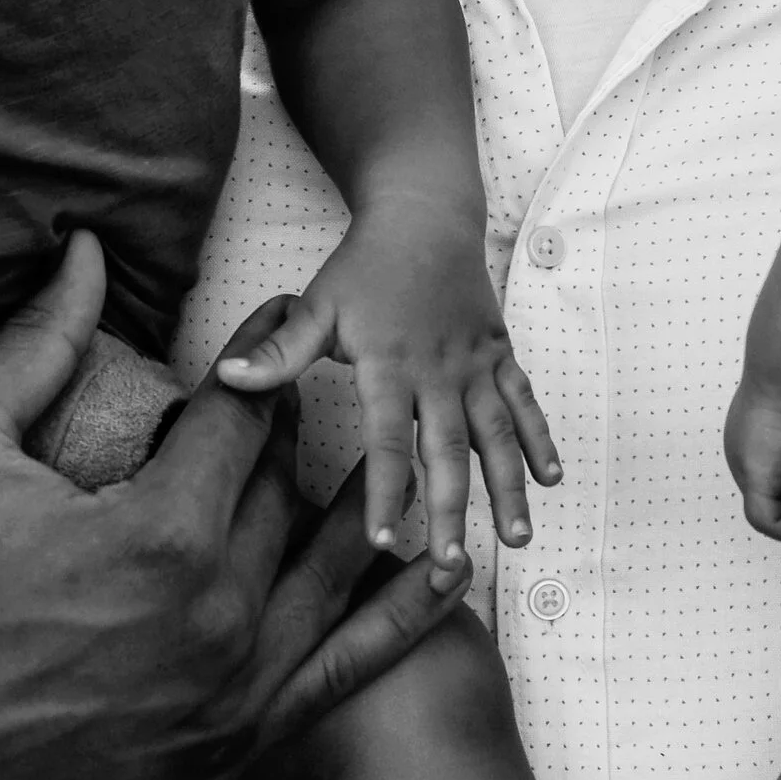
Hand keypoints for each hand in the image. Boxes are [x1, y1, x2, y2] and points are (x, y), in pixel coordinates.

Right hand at [0, 236, 465, 779]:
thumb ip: (39, 345)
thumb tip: (88, 250)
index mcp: (158, 533)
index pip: (243, 419)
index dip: (258, 355)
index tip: (274, 312)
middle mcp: (218, 618)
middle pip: (286, 495)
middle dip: (291, 432)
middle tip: (299, 387)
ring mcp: (232, 696)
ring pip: (325, 576)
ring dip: (363, 510)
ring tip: (396, 454)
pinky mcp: (229, 753)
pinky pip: (338, 675)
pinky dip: (397, 621)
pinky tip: (444, 574)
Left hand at [229, 199, 556, 569]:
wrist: (424, 215)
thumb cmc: (365, 266)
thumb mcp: (317, 304)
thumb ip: (280, 349)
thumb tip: (229, 379)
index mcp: (390, 365)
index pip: (386, 440)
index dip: (383, 491)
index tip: (381, 540)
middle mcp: (439, 371)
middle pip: (448, 449)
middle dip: (450, 509)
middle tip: (449, 564)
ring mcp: (476, 365)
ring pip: (496, 434)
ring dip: (508, 487)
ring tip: (516, 538)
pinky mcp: (500, 355)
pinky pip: (524, 402)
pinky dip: (540, 440)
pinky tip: (551, 480)